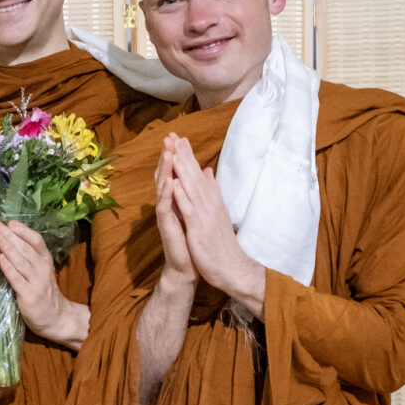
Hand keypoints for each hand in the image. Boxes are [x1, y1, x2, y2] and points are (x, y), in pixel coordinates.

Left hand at [0, 220, 87, 348]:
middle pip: (26, 248)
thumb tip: (14, 236)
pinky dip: (8, 268)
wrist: (55, 317)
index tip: (10, 222)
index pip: (37, 241)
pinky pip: (17, 279)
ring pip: (21, 261)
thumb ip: (30, 255)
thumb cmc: (42, 290)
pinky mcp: (29, 295)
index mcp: (45, 260)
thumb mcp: (40, 269)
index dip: (23, 231)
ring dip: (7, 247)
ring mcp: (37, 282)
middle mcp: (43, 268)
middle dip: (10, 235)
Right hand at [154, 135, 197, 289]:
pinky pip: (164, 207)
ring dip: (165, 170)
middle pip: (165, 175)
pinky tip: (169, 181)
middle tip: (168, 137)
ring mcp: (165, 215)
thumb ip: (197, 191)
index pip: (173, 173)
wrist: (187, 266)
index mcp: (176, 200)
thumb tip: (205, 172)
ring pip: (162, 187)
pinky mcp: (166, 226)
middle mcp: (168, 204)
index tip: (179, 137)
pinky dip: (166, 193)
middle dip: (167, 156)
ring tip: (168, 152)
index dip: (176, 155)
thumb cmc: (191, 241)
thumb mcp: (196, 212)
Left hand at [166, 136, 265, 313]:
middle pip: (194, 175)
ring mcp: (204, 214)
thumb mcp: (217, 214)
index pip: (199, 175)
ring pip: (190, 186)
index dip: (188, 157)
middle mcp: (209, 203)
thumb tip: (208, 173)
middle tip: (173, 135)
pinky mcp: (199, 227)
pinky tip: (173, 181)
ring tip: (172, 149)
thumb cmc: (221, 244)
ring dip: (181, 167)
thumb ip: (212, 192)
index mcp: (212, 201)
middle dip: (183, 155)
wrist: (232, 268)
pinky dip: (181, 194)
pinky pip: (188, 208)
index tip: (180, 139)